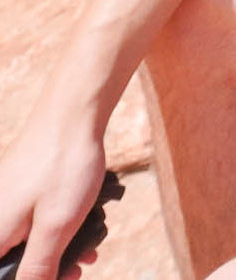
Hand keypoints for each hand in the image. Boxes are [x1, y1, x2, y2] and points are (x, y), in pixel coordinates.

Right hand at [0, 111, 106, 279]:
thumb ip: (38, 270)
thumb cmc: (64, 167)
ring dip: (54, 252)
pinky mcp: (19, 189)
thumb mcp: (56, 228)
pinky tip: (84, 229)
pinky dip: (55, 229)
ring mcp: (4, 203)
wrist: (72, 113)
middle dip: (45, 271)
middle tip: (78, 270)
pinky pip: (31, 222)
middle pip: (11, 262)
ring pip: (24, 243)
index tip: (59, 278)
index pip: (3, 275)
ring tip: (86, 253)